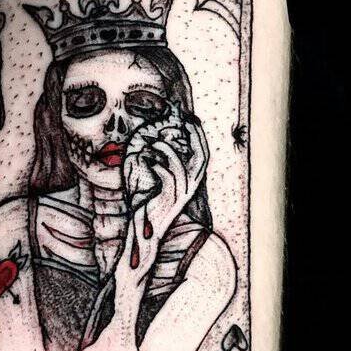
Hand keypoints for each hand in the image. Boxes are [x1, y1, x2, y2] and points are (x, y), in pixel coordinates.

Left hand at [145, 118, 208, 240]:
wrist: (147, 230)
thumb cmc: (152, 204)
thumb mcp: (163, 182)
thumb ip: (168, 165)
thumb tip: (163, 141)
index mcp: (192, 181)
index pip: (203, 155)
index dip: (200, 136)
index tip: (191, 120)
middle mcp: (191, 187)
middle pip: (202, 157)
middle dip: (195, 136)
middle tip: (183, 122)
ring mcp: (182, 194)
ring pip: (180, 165)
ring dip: (166, 150)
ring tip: (152, 145)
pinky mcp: (169, 199)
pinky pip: (167, 175)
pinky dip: (157, 165)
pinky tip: (147, 162)